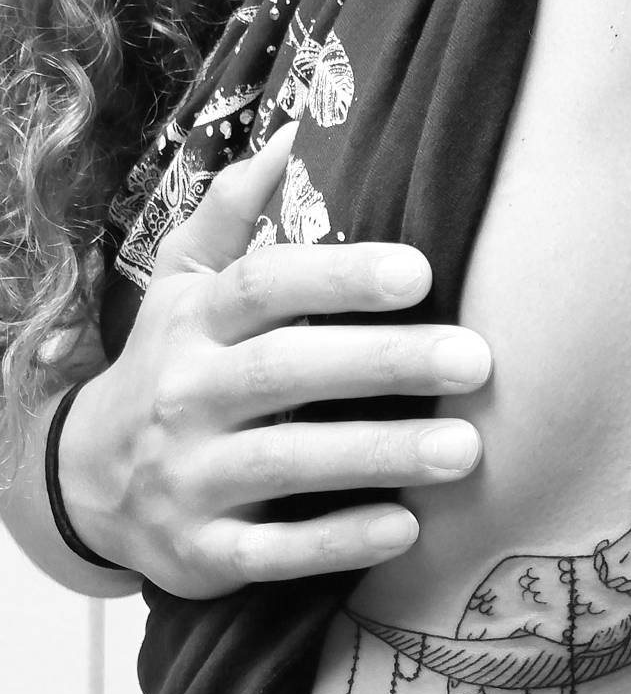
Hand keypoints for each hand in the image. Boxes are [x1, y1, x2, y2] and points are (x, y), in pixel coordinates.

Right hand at [60, 125, 490, 598]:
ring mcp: (191, 479)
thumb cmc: (171, 372)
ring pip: (288, 462)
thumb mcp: (181, 288)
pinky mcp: (204, 552)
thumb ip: (229, 219)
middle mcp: (186, 396)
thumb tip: (287, 140)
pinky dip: (337, 542)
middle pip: (286, 370)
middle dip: (382, 363)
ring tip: (465, 450)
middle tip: (476, 362)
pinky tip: (406, 530)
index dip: (338, 277)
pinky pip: (274, 551)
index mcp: (192, 326)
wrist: (90, 484)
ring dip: (378, 454)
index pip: (262, 287)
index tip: (421, 273)